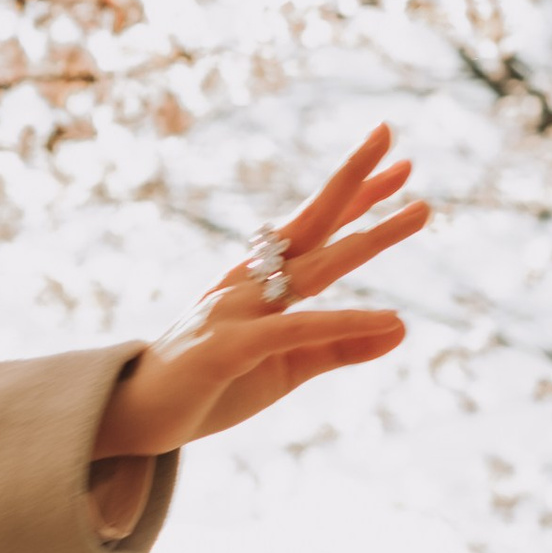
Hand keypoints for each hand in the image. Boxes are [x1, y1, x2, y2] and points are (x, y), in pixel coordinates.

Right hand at [93, 126, 428, 466]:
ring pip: (313, 268)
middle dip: (352, 179)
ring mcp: (234, 310)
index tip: (401, 168)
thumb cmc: (206, 387)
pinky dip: (345, 322)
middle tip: (388, 133)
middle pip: (309, 223)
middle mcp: (245, 283)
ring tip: (419, 211)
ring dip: (368, 240)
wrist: (132, 418)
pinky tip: (389, 318)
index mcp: (256, 281)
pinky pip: (297, 329)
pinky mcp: (228, 348)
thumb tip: (402, 326)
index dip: (356, 197)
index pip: (313, 229)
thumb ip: (339, 345)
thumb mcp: (286, 368)